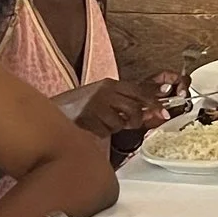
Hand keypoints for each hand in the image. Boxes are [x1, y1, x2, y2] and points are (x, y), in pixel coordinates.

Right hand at [58, 78, 173, 137]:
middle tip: (127, 123)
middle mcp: (104, 92)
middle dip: (135, 120)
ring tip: (101, 122)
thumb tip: (151, 111)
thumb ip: (125, 102)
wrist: (53, 110)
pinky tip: (92, 125)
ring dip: (114, 127)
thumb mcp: (103, 97)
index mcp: (109, 84)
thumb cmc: (80, 106)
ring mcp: (96, 105)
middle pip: (134, 109)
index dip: (154, 103)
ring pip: (120, 123)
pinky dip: (101, 132)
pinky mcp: (89, 119)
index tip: (164, 112)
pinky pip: (105, 131)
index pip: (139, 91)